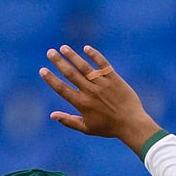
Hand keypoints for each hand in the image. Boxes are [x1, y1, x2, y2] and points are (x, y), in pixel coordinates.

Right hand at [39, 45, 160, 151]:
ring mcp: (103, 84)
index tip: (42, 70)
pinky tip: (86, 48)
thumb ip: (69, 121)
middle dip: (59, 62)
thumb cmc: (109, 128)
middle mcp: (90, 92)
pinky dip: (95, 55)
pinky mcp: (114, 79)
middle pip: (71, 74)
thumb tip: (52, 115)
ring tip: (63, 47)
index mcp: (82, 103)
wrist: (132, 124)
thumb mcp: (87, 128)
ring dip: (73, 56)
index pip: (62, 89)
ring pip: (84, 67)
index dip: (51, 79)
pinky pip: (103, 64)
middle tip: (50, 52)